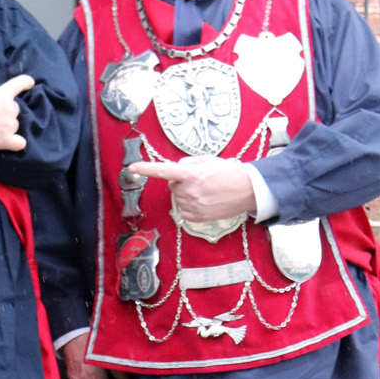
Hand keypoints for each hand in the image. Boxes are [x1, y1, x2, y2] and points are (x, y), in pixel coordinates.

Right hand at [0, 74, 34, 151]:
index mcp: (2, 95)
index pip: (18, 84)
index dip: (25, 82)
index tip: (30, 82)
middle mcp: (9, 109)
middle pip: (15, 108)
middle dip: (5, 110)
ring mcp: (9, 126)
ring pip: (14, 124)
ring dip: (6, 124)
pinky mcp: (5, 141)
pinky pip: (20, 143)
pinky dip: (16, 141)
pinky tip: (9, 140)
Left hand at [127, 155, 255, 222]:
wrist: (247, 190)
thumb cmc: (228, 173)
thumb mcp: (207, 160)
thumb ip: (188, 163)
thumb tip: (176, 169)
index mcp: (190, 174)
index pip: (163, 170)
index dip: (146, 169)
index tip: (132, 168)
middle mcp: (189, 191)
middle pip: (172, 186)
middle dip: (181, 182)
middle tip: (200, 180)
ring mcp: (192, 206)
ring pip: (178, 198)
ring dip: (187, 194)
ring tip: (206, 191)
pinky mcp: (196, 217)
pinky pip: (183, 211)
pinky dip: (190, 206)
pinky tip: (205, 201)